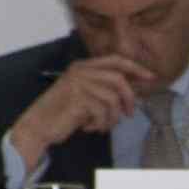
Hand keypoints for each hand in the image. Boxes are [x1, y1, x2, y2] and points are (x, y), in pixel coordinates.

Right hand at [9, 54, 159, 173]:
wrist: (38, 126)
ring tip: (102, 125)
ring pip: (112, 99)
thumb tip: (134, 92)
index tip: (151, 78)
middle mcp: (80, 71)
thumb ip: (102, 88)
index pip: (115, 60)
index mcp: (82, 67)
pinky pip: (102, 112)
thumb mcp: (83, 94)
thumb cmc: (62, 113)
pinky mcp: (77, 99)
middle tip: (130, 114)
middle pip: (118, 79)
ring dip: (112, 118)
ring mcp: (78, 84)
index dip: (135, 68)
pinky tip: (89, 128)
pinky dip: (100, 124)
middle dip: (129, 98)